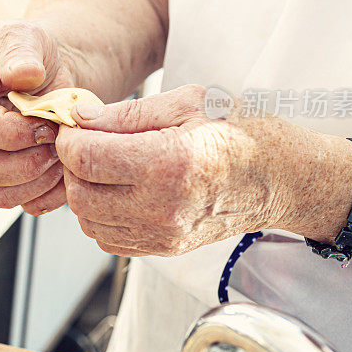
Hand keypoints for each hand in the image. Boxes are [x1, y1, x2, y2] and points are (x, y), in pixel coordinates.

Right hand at [0, 21, 76, 214]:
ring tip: (64, 151)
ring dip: (38, 179)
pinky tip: (64, 166)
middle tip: (57, 141)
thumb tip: (24, 75)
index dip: (8, 130)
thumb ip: (22, 51)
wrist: (48, 72)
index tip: (45, 123)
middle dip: (24, 161)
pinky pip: (19, 202)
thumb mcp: (25, 35)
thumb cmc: (29, 50)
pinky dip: (48, 192)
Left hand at [56, 85, 307, 256]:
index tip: (76, 126)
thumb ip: (127, 113)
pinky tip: (120, 189)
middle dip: (71, 166)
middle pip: (79, 195)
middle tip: (88, 143)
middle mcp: (163, 207)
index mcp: (168, 162)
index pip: (84, 158)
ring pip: (88, 221)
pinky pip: (108, 239)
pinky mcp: (163, 249)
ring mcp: (163, 235)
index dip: (68, 138)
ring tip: (106, 165)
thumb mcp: (188, 102)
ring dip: (84, 191)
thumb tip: (79, 118)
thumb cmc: (240, 131)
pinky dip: (101, 214)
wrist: (282, 177)